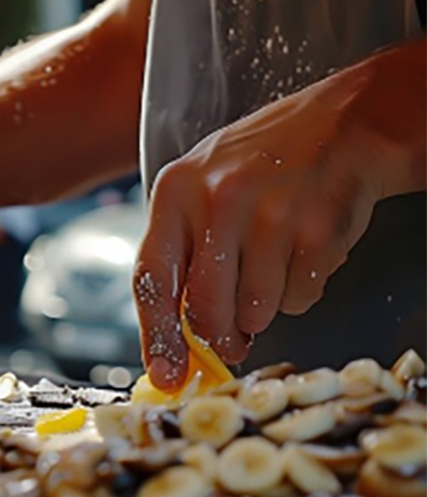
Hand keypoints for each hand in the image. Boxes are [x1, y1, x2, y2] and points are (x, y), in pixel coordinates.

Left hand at [134, 77, 385, 388]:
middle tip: (231, 340)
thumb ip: (181, 248)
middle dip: (219, 337)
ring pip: (256, 311)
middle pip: (205, 308)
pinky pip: (299, 298)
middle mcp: (218, 200)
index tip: (165, 374)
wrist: (344, 122)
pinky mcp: (317, 231)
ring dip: (263, 311)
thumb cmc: (263, 160)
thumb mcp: (201, 185)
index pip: (151, 278)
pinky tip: (302, 254)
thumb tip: (172, 331)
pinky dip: (300, 291)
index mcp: (176, 190)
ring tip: (272, 271)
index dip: (156, 335)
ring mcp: (270, 215)